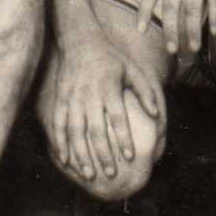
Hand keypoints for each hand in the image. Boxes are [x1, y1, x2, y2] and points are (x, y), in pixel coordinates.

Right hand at [45, 33, 165, 189]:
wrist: (81, 41)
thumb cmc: (112, 58)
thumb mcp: (133, 69)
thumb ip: (146, 91)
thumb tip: (156, 114)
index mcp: (109, 88)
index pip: (117, 117)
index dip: (123, 137)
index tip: (129, 157)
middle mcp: (90, 95)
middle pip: (96, 129)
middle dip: (103, 153)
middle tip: (111, 174)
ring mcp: (73, 98)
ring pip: (75, 131)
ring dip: (81, 153)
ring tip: (88, 174)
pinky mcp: (61, 100)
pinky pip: (59, 124)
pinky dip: (60, 142)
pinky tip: (64, 160)